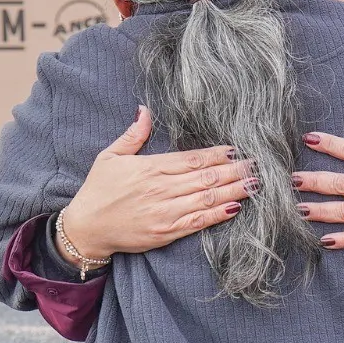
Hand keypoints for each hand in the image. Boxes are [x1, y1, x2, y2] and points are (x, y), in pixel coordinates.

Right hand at [58, 106, 255, 261]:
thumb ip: (133, 135)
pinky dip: (218, 214)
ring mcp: (165, 212)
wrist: (86, 229)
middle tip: (257, 165)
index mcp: (150, 168)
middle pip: (206, 177)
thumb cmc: (97, 191)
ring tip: (255, 184)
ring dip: (234, 190)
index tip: (237, 149)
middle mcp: (161, 189)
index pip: (192, 159)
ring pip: (207, 198)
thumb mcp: (110, 157)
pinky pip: (198, 221)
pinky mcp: (166, 232)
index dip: (217, 154)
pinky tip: (235, 207)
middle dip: (235, 170)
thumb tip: (144, 109)